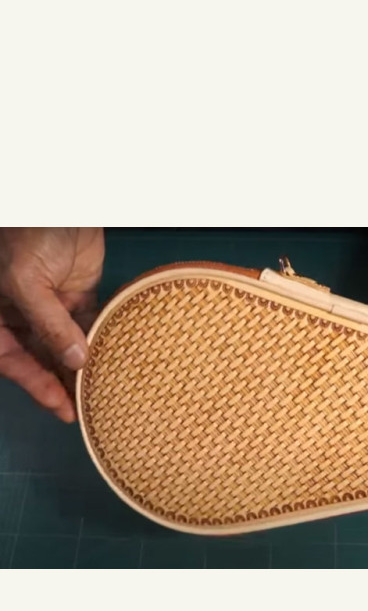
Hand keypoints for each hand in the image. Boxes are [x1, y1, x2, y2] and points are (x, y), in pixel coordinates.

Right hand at [0, 228, 103, 421]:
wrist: (61, 200)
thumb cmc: (28, 233)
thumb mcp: (26, 282)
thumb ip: (49, 324)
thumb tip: (75, 362)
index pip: (14, 362)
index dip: (38, 387)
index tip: (62, 409)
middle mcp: (23, 314)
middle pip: (42, 359)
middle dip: (62, 383)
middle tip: (85, 409)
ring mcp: (52, 306)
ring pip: (67, 346)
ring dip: (82, 368)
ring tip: (101, 392)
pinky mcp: (78, 295)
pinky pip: (88, 327)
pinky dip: (98, 344)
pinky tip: (110, 363)